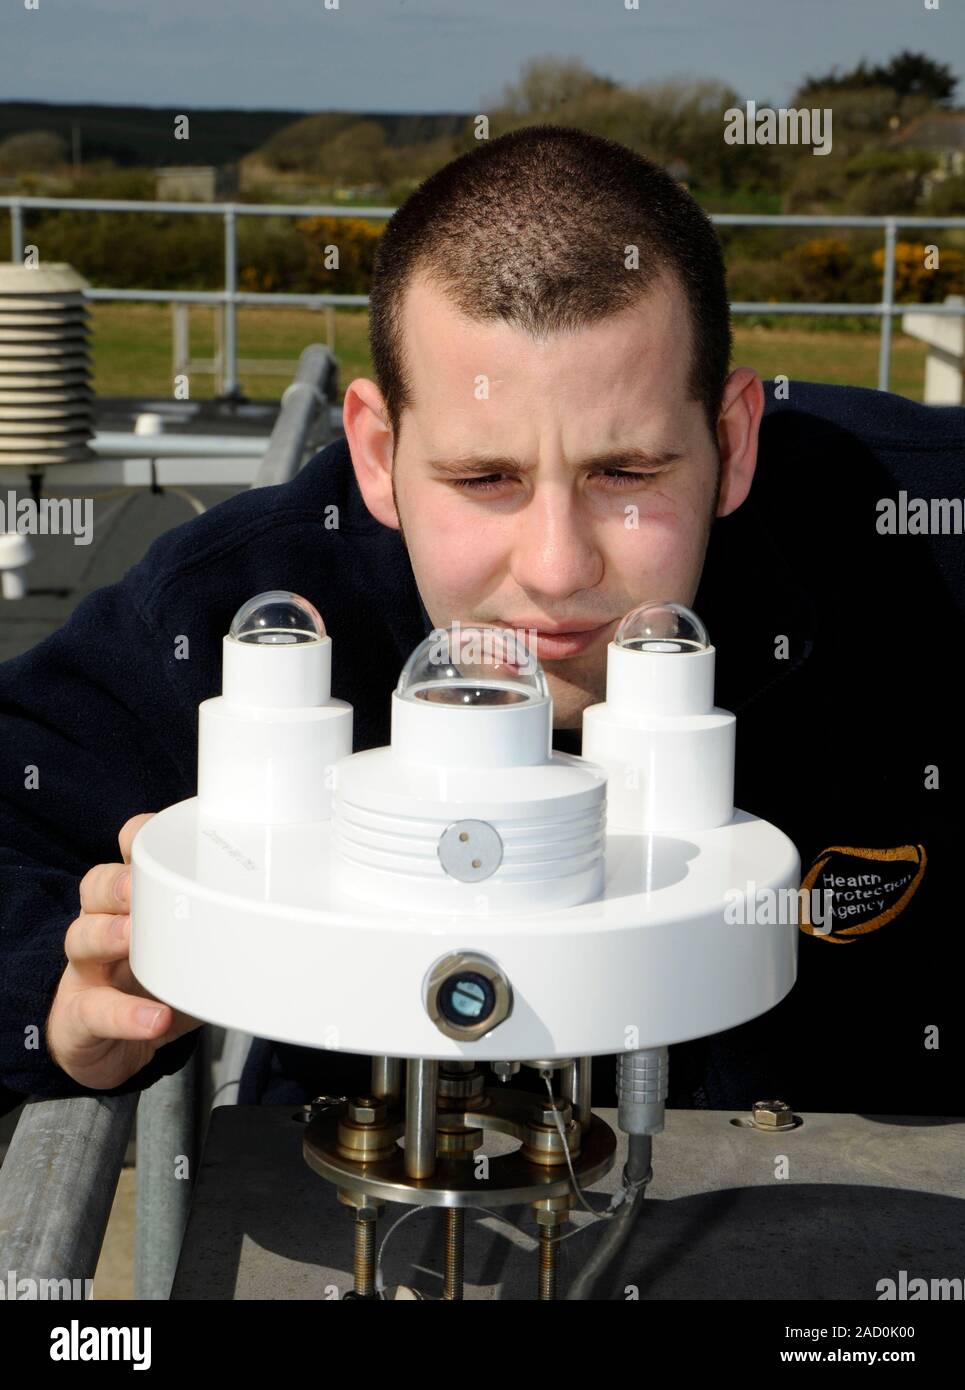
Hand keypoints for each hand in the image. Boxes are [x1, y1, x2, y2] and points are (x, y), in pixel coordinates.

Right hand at [46, 813, 202, 1089]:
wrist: (110, 1052)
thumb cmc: (153, 991)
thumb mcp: (192, 958)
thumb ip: (224, 938)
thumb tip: (287, 926)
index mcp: (132, 904)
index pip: (126, 857)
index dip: (136, 838)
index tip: (159, 832)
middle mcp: (103, 926)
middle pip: (95, 887)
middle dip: (118, 882)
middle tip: (143, 890)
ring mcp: (87, 970)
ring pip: (82, 937)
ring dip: (109, 935)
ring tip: (133, 940)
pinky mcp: (79, 1015)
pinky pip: (94, 1010)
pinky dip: (125, 1015)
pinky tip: (153, 1017)